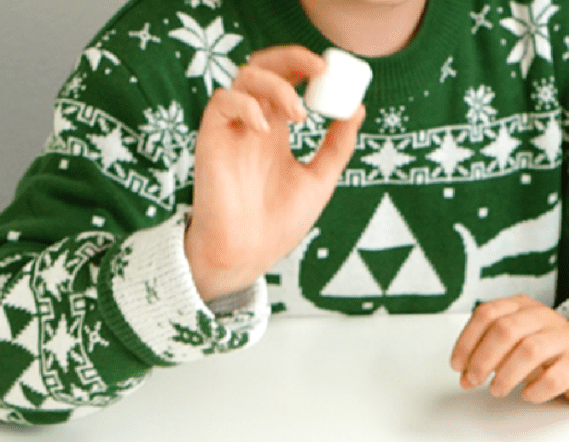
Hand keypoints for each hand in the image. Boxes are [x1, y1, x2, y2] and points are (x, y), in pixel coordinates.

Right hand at [185, 46, 363, 301]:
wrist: (245, 256)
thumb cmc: (277, 225)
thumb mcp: (319, 182)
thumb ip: (337, 147)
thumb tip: (358, 110)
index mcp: (277, 131)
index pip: (289, 80)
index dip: (308, 67)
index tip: (333, 71)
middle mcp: (253, 124)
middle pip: (266, 67)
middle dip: (292, 58)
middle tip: (320, 69)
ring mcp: (232, 130)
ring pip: (245, 77)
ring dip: (276, 85)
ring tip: (298, 114)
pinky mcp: (211, 138)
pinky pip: (222, 101)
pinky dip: (245, 105)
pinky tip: (264, 128)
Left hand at [450, 296, 568, 406]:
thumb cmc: (548, 354)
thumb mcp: (515, 343)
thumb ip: (489, 352)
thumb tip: (464, 373)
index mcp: (523, 307)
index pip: (487, 313)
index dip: (467, 340)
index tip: (457, 366)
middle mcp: (543, 317)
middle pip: (505, 330)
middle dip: (482, 360)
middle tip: (472, 382)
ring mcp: (565, 338)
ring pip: (529, 350)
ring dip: (506, 375)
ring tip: (497, 391)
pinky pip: (556, 377)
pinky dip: (536, 390)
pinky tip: (528, 395)